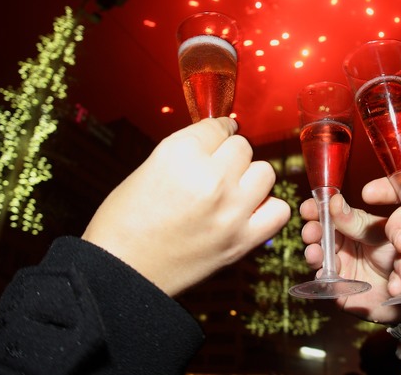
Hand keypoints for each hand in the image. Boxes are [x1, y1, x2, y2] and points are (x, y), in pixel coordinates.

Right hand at [83, 117, 290, 296]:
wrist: (121, 273)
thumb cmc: (124, 223)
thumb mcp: (148, 169)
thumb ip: (186, 151)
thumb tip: (216, 141)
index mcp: (180, 154)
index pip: (218, 126)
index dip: (216, 133)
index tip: (218, 137)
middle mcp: (210, 177)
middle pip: (242, 147)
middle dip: (229, 156)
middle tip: (216, 170)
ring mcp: (230, 209)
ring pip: (265, 172)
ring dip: (250, 178)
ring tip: (232, 190)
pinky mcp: (241, 240)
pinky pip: (279, 210)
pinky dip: (268, 209)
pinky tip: (248, 211)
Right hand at [300, 194, 400, 324]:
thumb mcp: (385, 233)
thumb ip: (359, 221)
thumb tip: (335, 201)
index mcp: (354, 223)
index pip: (330, 211)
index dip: (319, 207)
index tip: (310, 206)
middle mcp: (343, 243)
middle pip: (320, 233)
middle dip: (313, 230)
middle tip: (311, 230)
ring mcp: (340, 265)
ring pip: (319, 256)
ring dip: (315, 253)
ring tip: (315, 252)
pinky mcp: (340, 289)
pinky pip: (326, 283)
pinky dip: (323, 278)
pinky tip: (324, 274)